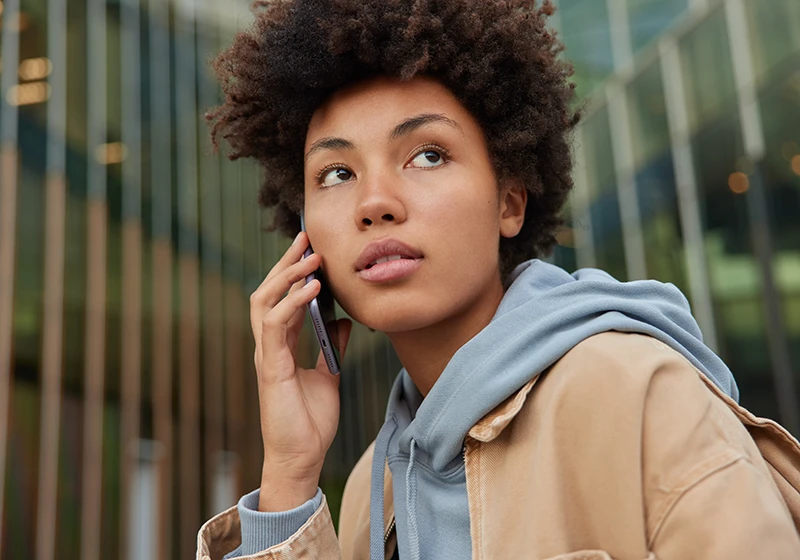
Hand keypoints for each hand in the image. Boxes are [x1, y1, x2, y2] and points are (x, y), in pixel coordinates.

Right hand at [249, 232, 351, 510]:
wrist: (302, 457)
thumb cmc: (310, 421)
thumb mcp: (329, 375)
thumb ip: (332, 347)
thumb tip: (342, 321)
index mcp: (280, 346)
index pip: (281, 298)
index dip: (293, 272)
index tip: (311, 249)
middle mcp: (268, 346)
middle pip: (267, 291)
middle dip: (285, 263)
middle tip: (305, 238)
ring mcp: (266, 355)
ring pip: (265, 301)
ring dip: (288, 276)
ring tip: (311, 258)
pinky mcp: (270, 368)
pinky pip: (275, 326)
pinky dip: (292, 303)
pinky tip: (312, 289)